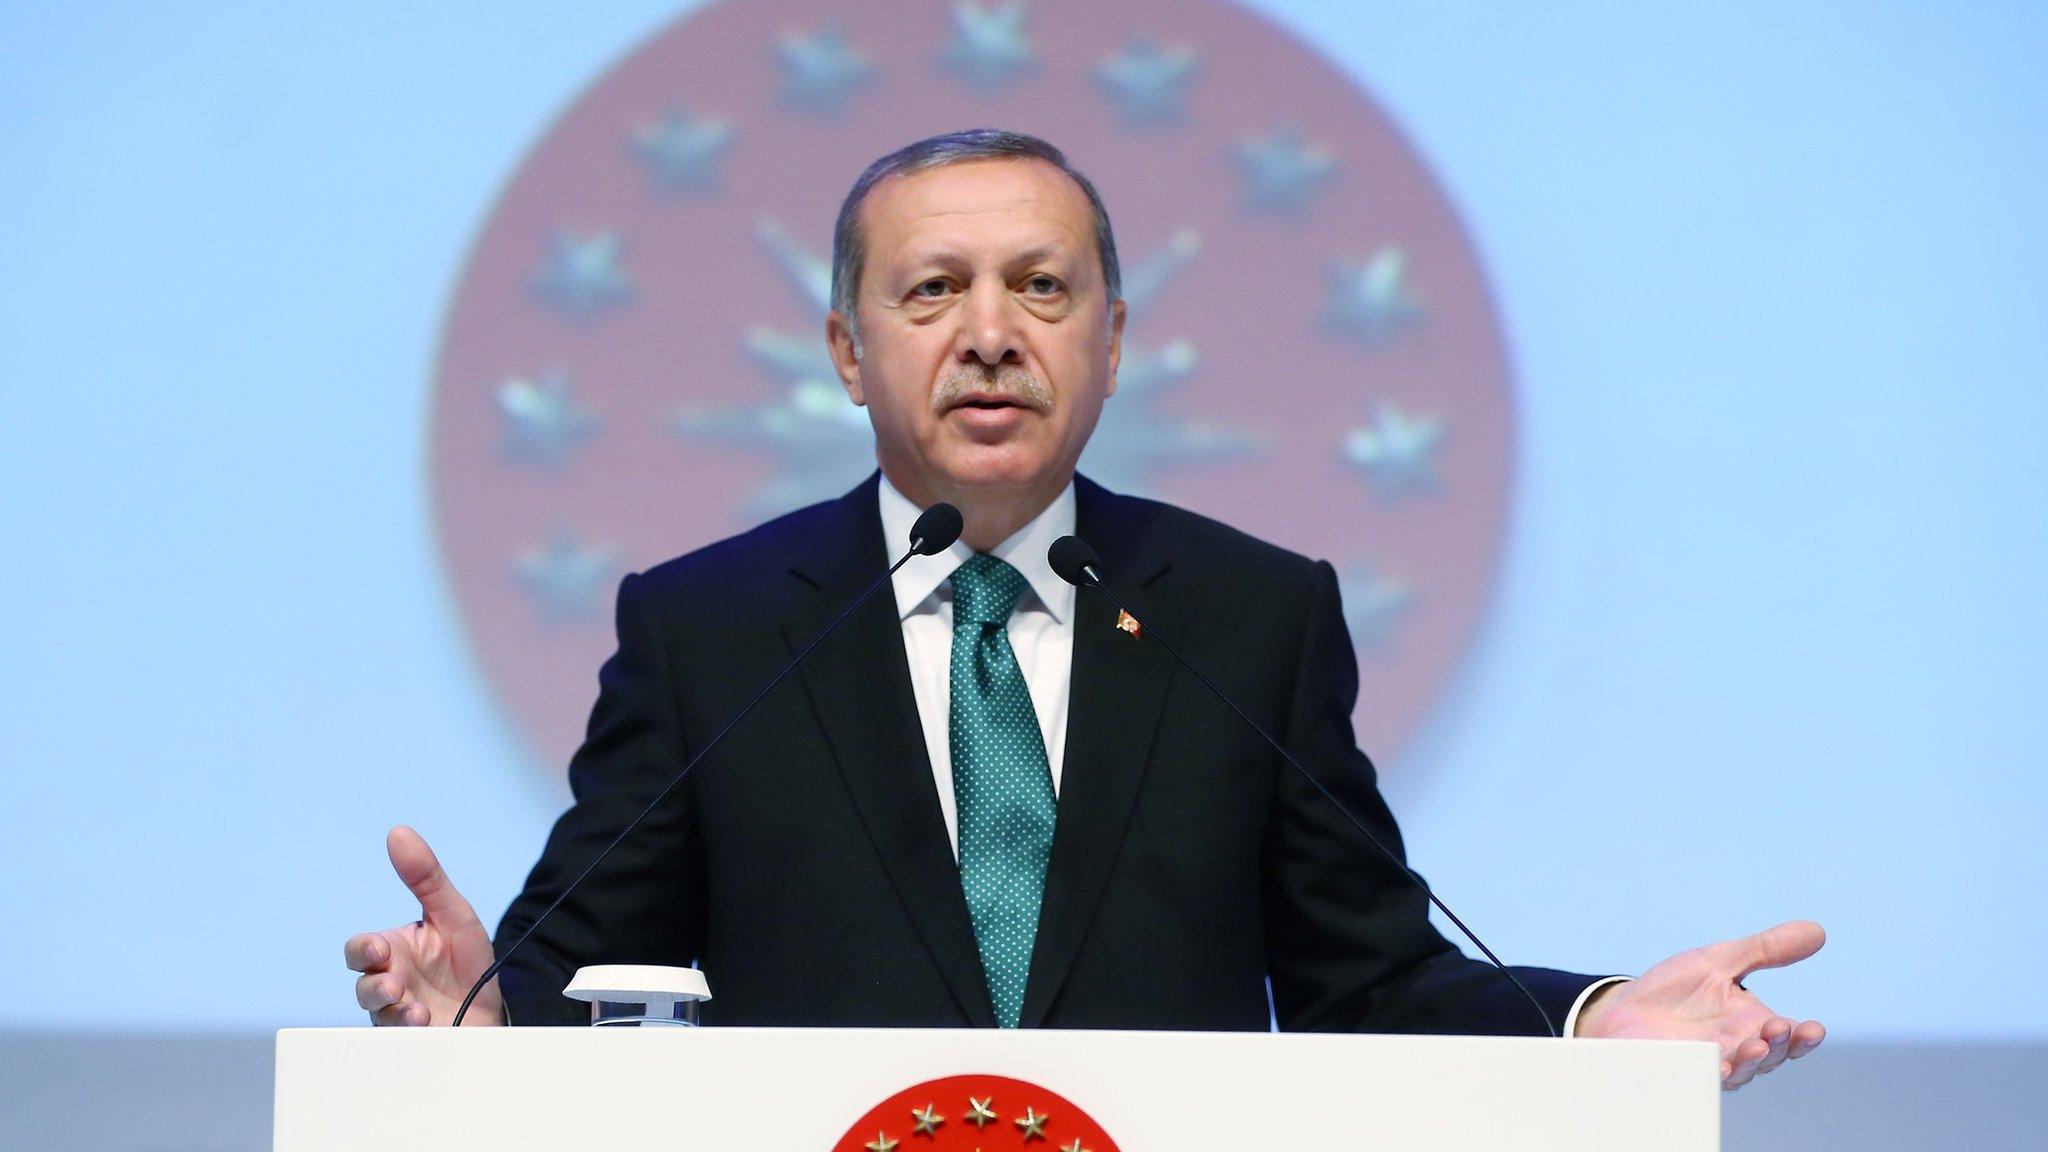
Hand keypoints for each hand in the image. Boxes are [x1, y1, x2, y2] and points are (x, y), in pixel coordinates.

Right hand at [342, 826, 502, 1025]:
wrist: (496, 1007)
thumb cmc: (468, 960)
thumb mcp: (454, 914)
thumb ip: (426, 877)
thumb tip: (398, 832)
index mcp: (394, 952)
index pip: (361, 949)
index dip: (363, 950)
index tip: (380, 950)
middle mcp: (390, 983)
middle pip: (362, 986)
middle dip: (373, 987)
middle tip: (394, 985)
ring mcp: (398, 1015)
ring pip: (377, 1017)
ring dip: (394, 1013)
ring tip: (418, 1011)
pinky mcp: (413, 1043)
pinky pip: (398, 1043)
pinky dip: (410, 1036)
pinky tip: (428, 1027)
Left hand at [1574, 920, 1825, 1089]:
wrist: (1625, 1009)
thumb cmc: (1676, 990)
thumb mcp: (1719, 961)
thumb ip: (1765, 949)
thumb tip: (1818, 931)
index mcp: (1752, 1025)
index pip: (1789, 1038)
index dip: (1804, 1038)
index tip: (1814, 1029)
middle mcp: (1736, 1049)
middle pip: (1769, 1058)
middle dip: (1778, 1046)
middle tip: (1778, 1028)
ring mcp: (1708, 1064)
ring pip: (1738, 1072)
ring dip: (1750, 1062)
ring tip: (1755, 1047)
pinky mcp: (1677, 1070)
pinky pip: (1697, 1077)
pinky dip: (1708, 1073)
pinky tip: (1716, 1066)